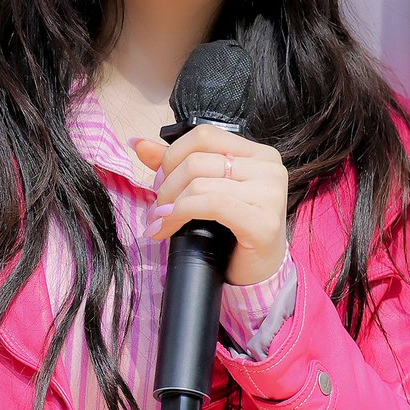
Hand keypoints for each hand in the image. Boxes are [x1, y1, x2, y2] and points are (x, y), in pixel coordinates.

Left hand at [130, 124, 288, 286]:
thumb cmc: (232, 231)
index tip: (160, 181)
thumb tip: (138, 143)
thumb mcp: (204, 190)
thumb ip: (175, 164)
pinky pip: (211, 204)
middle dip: (166, 186)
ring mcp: (270, 194)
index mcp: (258, 154)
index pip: (204, 135)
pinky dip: (181, 214)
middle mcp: (269, 168)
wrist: (255, 274)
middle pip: (197, 161)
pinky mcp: (264, 221)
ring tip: (160, 222)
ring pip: (199, 184)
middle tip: (157, 209)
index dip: (172, 156)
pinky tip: (168, 227)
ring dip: (169, 206)